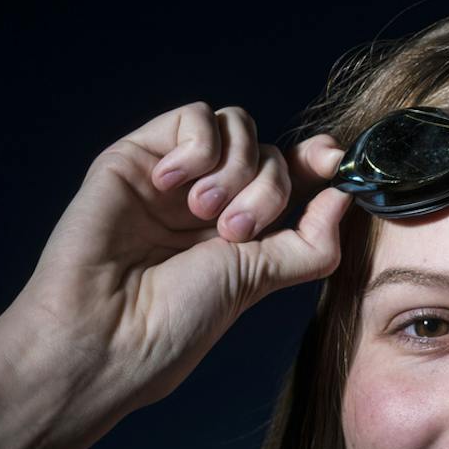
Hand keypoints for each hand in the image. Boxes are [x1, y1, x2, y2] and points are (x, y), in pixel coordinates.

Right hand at [1, 100, 351, 426]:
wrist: (104, 332)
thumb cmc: (173, 320)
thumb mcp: (257, 281)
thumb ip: (308, 242)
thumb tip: (344, 196)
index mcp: (241, 233)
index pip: (289, 177)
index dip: (316, 161)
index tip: (332, 164)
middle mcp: (209, 200)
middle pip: (270, 151)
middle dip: (269, 188)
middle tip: (235, 232)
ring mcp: (175, 176)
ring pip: (237, 126)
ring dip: (235, 169)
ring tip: (203, 215)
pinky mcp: (138, 155)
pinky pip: (193, 117)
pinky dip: (198, 147)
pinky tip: (172, 186)